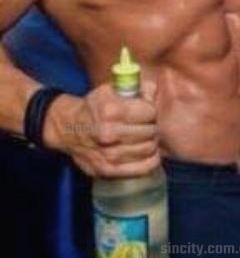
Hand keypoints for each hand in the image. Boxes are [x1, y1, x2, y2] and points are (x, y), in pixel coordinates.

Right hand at [46, 80, 160, 177]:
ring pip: (149, 149)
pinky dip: (150, 160)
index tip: (146, 110)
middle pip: (151, 131)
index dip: (150, 109)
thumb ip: (137, 87)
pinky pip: (142, 168)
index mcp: (110, 111)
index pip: (149, 112)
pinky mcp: (108, 170)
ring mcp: (108, 154)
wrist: (69, 128)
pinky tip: (147, 152)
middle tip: (146, 124)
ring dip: (151, 142)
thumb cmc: (95, 106)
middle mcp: (108, 134)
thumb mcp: (112, 89)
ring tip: (144, 137)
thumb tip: (153, 92)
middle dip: (152, 126)